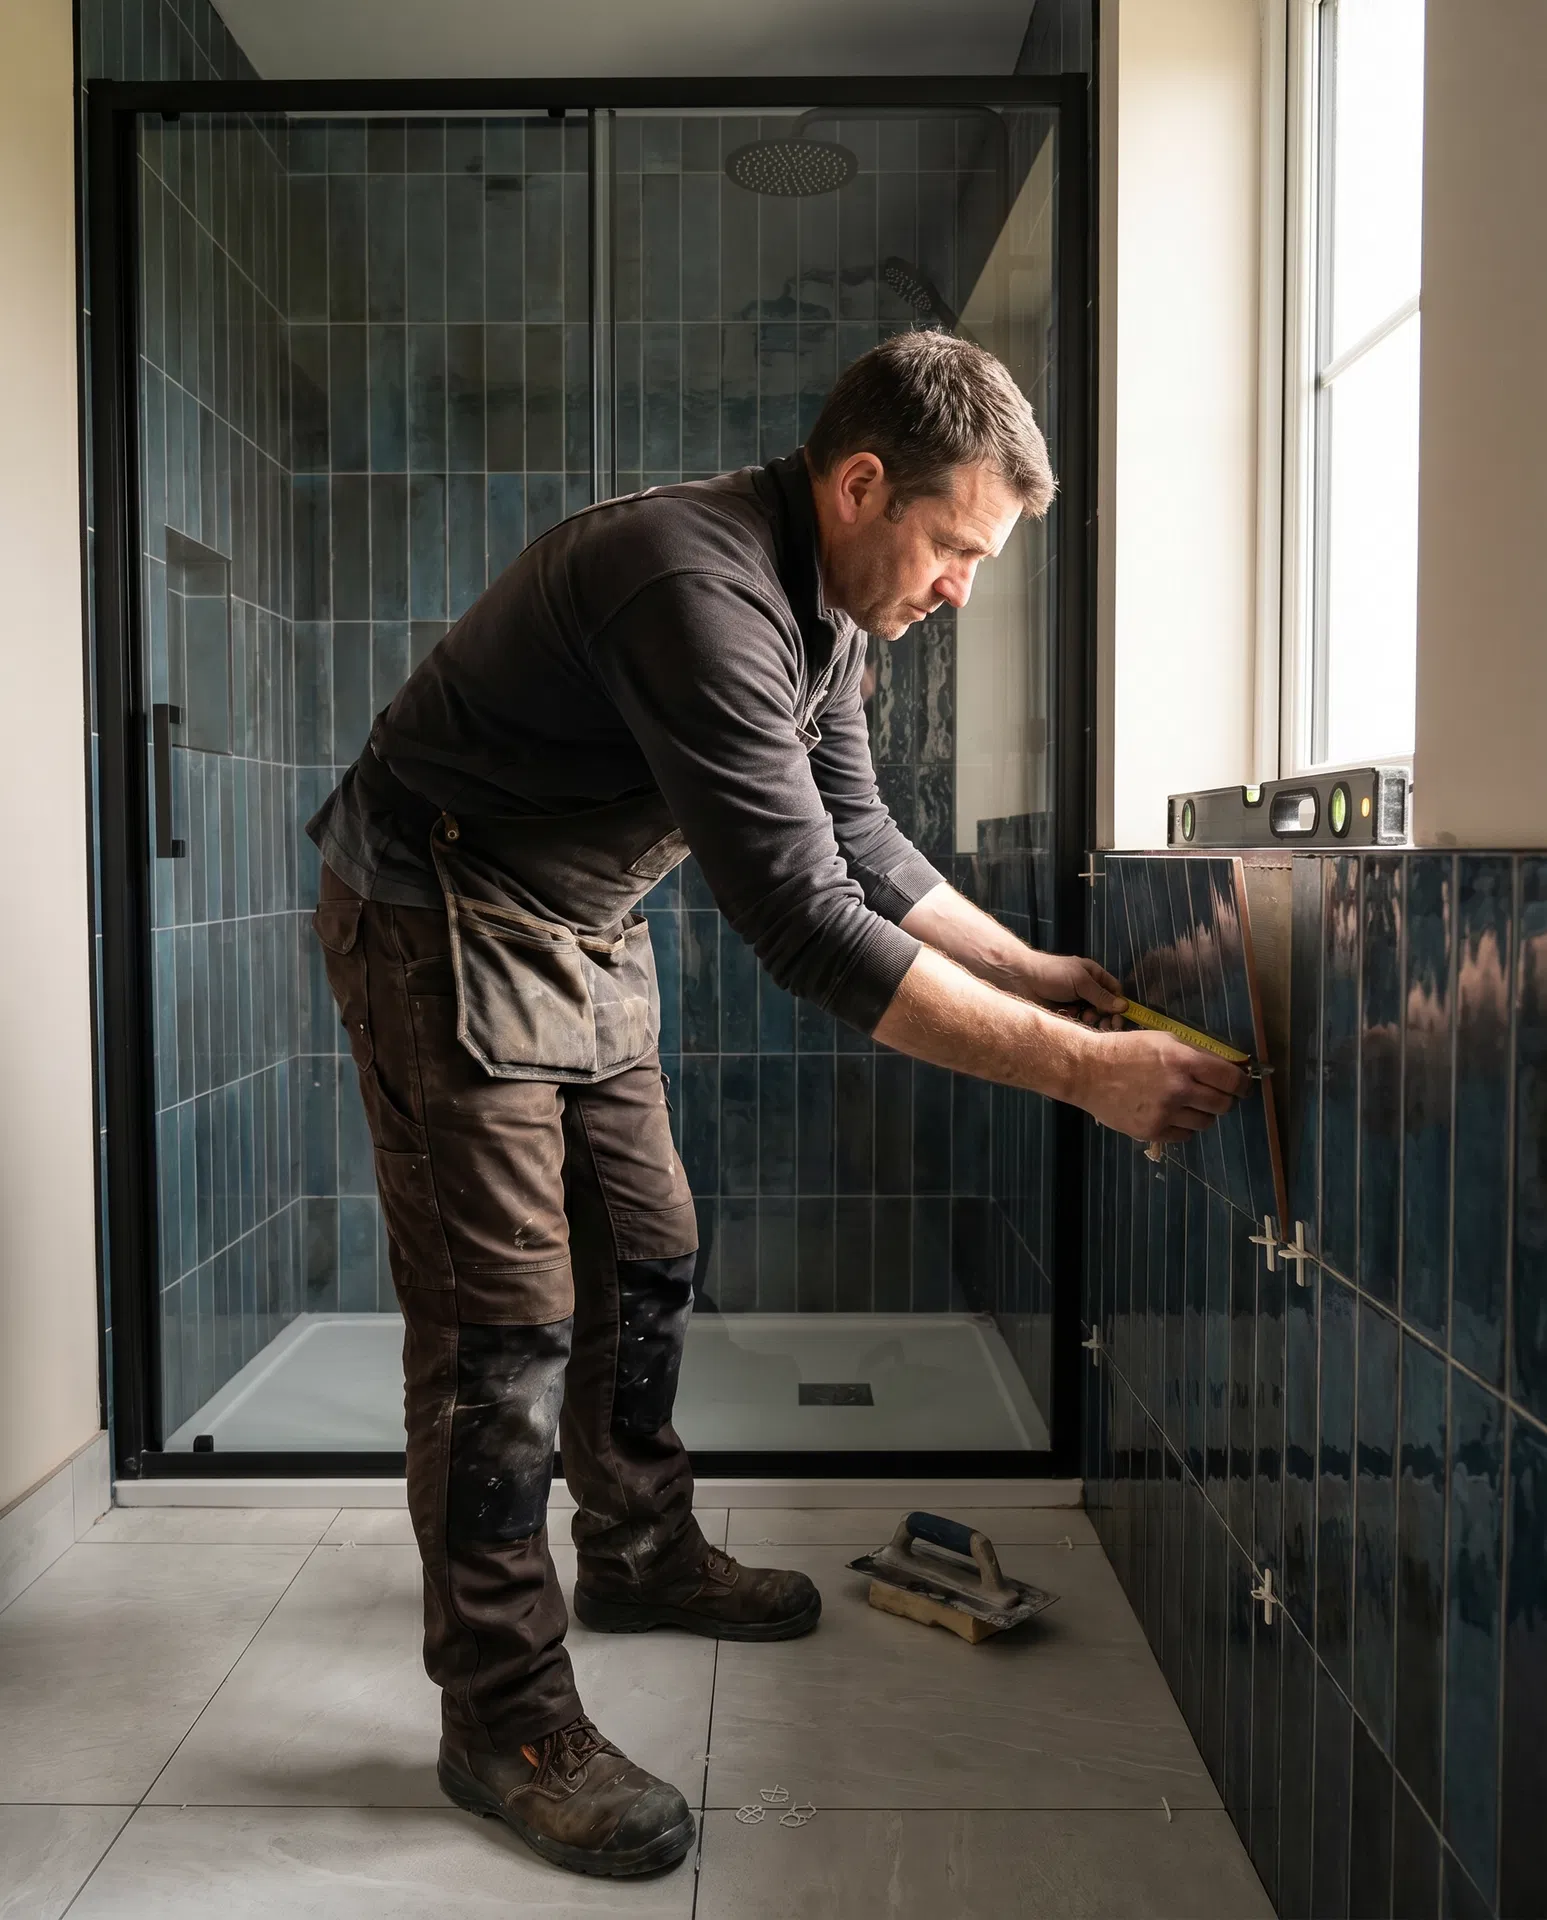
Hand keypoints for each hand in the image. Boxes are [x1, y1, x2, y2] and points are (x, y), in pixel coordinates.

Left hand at [1020, 953, 1125, 1026]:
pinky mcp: (1062, 1012)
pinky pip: (1076, 1022)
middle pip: (1104, 1007)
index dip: (1119, 1005)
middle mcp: (1086, 988)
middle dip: (1105, 1016)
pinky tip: (1070, 1018)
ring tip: (1085, 1018)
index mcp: (1093, 975)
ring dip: (1091, 1020)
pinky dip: (1076, 1022)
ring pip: (1091, 1016)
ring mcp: (1074, 1001)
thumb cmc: (1052, 974)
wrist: (1019, 978)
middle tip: (1104, 1025)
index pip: (1114, 992)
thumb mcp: (1080, 982)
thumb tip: (1124, 1007)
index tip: (1119, 1019)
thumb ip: (1101, 996)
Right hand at [1073, 1029, 1248, 1141]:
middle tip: (1214, 1095)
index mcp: (1183, 1060)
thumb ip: (1196, 1054)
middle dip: (1223, 1100)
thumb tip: (1229, 1067)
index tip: (1242, 1087)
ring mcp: (1165, 1112)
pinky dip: (1183, 1126)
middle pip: (1223, 1104)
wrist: (1088, 1072)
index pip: (1230, 1079)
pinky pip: (1185, 1135)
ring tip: (1185, 1104)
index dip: (1242, 1084)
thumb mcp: (1163, 1040)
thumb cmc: (1126, 1050)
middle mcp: (1178, 1088)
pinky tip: (1170, 1114)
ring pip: (1205, 1122)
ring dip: (1201, 1113)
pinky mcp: (1152, 1131)